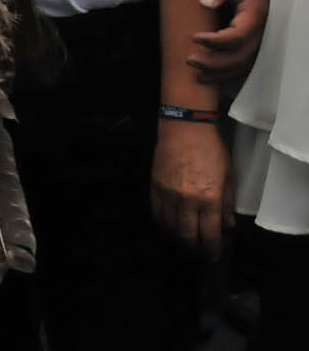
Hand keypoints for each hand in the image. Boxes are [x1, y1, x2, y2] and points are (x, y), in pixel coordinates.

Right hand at [151, 119, 232, 255]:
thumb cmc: (211, 150)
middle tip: (198, 250)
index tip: (213, 255)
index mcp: (209, 198)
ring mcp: (168, 193)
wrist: (185, 127)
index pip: (210, 233)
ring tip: (184, 240)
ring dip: (177, 237)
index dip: (211, 249)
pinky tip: (168, 225)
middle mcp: (187, 200)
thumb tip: (227, 225)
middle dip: (194, 247)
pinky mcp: (155, 185)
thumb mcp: (228, 176)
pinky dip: (162, 222)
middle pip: (187, 234)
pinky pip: (156, 211)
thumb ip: (226, 203)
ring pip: (169, 226)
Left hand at [188, 0, 269, 82]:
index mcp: (255, 10)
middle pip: (242, 55)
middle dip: (216, 63)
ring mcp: (259, 30)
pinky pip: (245, 57)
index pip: (238, 35)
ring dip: (222, 71)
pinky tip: (210, 72)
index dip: (216, 41)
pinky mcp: (253, 31)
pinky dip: (229, 68)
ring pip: (245, 61)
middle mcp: (261, 25)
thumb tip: (205, 3)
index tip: (193, 38)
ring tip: (197, 73)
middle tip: (189, 60)